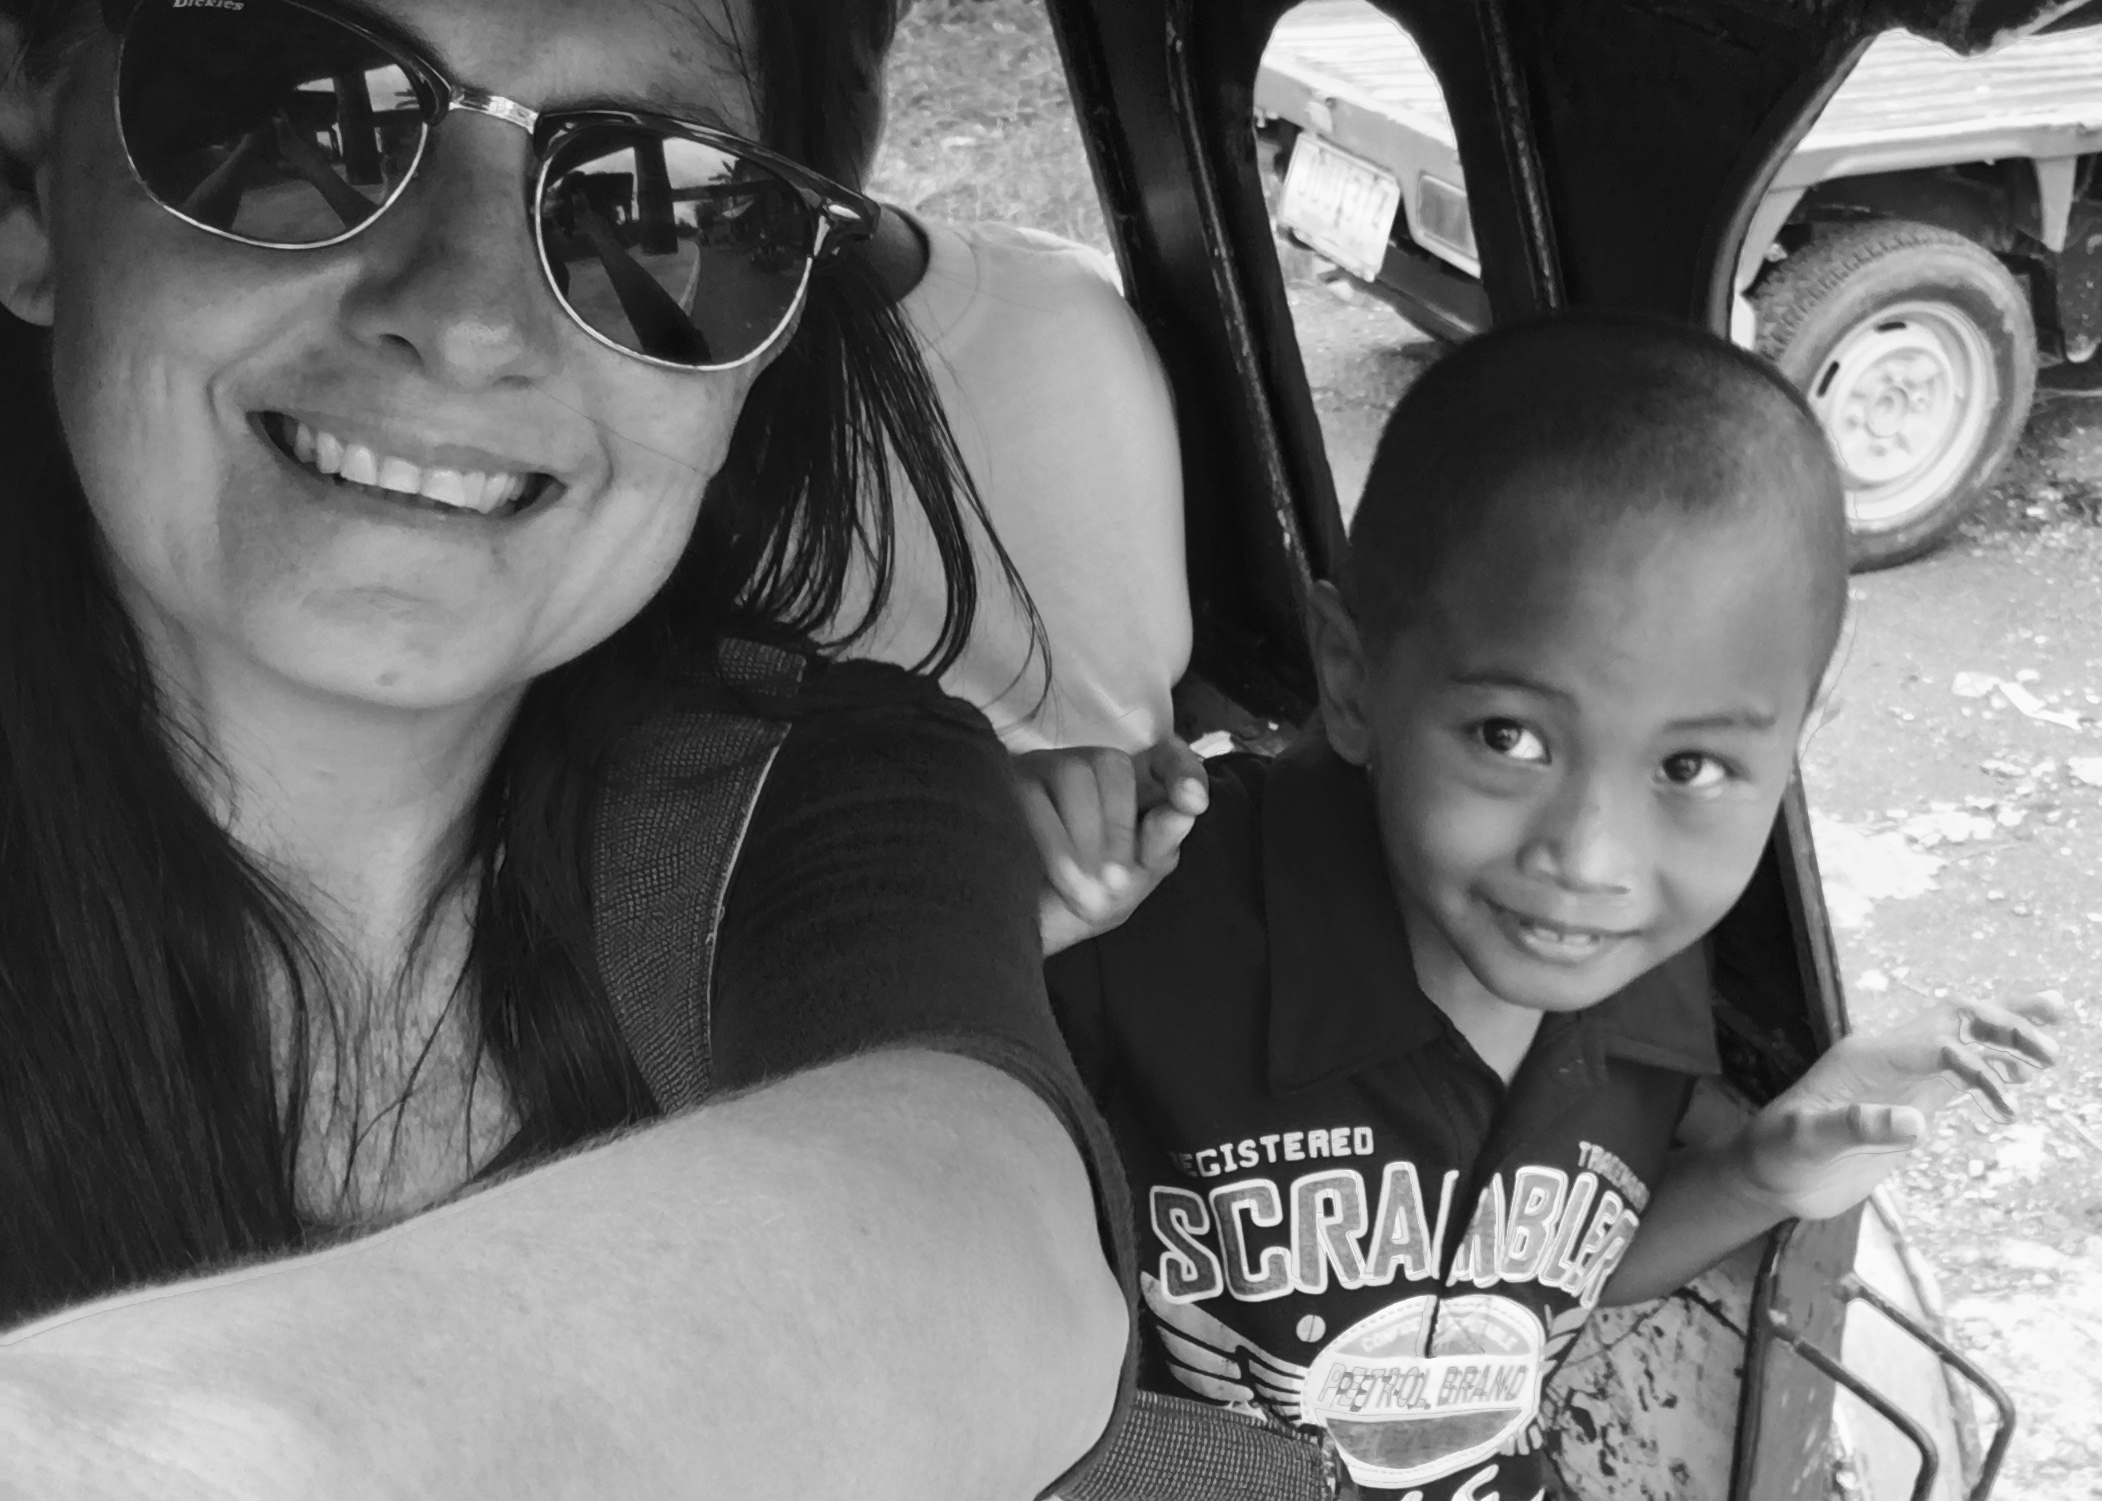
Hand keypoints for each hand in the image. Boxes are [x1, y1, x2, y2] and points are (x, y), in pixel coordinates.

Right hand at [1015, 739, 1208, 956]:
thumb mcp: (1132, 881)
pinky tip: (1058, 876)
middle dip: (1119, 829)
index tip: (1192, 802)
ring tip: (1085, 890)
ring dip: (1085, 839)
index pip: (1162, 756)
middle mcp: (1090, 770)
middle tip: (1113, 884)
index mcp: (1133, 790)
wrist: (1023, 924)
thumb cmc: (1085, 900)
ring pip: (1073, 774)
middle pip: (1115, 767)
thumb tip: (1189, 808)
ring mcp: (1045, 771)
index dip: (1179, 769)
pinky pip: (1031, 797)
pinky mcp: (1006, 786)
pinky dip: (1053, 842)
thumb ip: (1161, 842)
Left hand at [1730, 992, 2063, 1221]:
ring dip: (2007, 1032)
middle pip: (1956, 1020)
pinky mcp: (1911, 1102)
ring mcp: (1903, 1077)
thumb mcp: (1806, 1140)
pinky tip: (2024, 1073)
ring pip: (1964, 1040)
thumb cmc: (1778, 1152)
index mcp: (1866, 1056)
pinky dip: (1995, 1068)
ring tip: (2056, 1027)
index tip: (2008, 1098)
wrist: (1769, 1173)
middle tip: (2054, 1029)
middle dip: (2004, 1019)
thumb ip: (1856, 1127)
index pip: (1937, 1041)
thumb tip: (1917, 1123)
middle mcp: (1889, 1057)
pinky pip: (1960, 1075)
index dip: (1977, 1060)